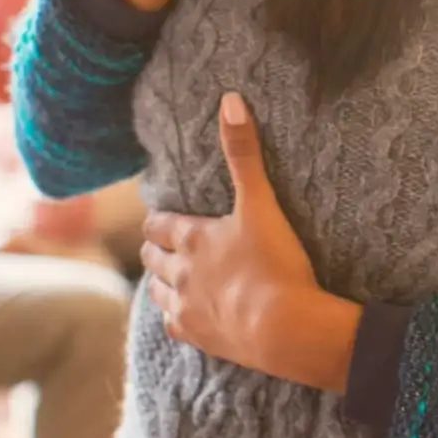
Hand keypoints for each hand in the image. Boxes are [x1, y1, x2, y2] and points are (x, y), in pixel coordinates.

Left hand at [141, 94, 356, 389]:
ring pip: (157, 291)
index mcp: (191, 239)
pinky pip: (172, 324)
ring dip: (161, 281)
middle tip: (165, 245)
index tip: (161, 220)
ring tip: (172, 277)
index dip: (158, 221)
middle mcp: (180, 272)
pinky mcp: (199, 337)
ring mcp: (186, 307)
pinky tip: (185, 314)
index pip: (157, 225)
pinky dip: (175, 316)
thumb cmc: (274, 263)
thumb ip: (244, 153)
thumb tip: (230, 100)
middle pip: (152, 259)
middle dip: (155, 250)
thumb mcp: (261, 203)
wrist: (285, 328)